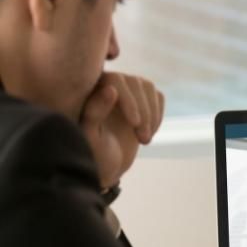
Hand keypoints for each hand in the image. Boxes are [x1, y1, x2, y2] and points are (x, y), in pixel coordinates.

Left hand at [80, 72, 163, 188]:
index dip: (129, 99)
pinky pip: (157, 96)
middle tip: (143, 140)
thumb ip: (95, 113)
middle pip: (135, 82)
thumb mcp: (91, 138)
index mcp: (88, 90)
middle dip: (143, 111)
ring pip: (148, 87)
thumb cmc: (92, 155)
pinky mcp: (140, 100)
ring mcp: (125, 91)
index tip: (134, 124)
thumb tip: (111, 89)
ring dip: (152, 114)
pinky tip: (148, 134)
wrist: (105, 167)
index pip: (115, 79)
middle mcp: (106, 85)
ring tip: (145, 140)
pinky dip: (157, 116)